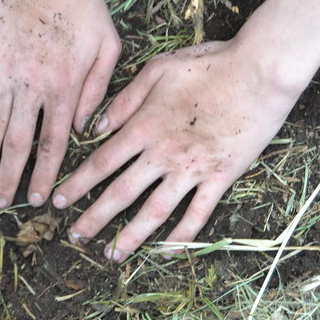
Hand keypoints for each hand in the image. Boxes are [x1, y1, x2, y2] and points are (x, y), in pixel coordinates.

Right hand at [0, 0, 120, 208]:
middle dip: (10, 177)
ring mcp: (6, 71)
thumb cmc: (82, 0)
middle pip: (19, 142)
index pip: (54, 142)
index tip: (39, 199)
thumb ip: (99, 88)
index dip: (45, 174)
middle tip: (1, 203)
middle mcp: (33, 85)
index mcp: (67, 85)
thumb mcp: (108, 44)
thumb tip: (85, 125)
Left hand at [52, 39, 302, 260]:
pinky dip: (182, 236)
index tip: (59, 201)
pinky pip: (198, 214)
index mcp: (144, 126)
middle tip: (74, 237)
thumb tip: (97, 127)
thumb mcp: (158, 69)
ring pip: (154, 210)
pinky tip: (167, 251)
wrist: (260, 72)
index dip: (76, 185)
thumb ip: (125, 100)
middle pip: (120, 192)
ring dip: (131, 236)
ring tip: (112, 255)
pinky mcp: (221, 177)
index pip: (100, 162)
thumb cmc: (208, 64)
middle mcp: (163, 153)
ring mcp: (192, 168)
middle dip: (94, 218)